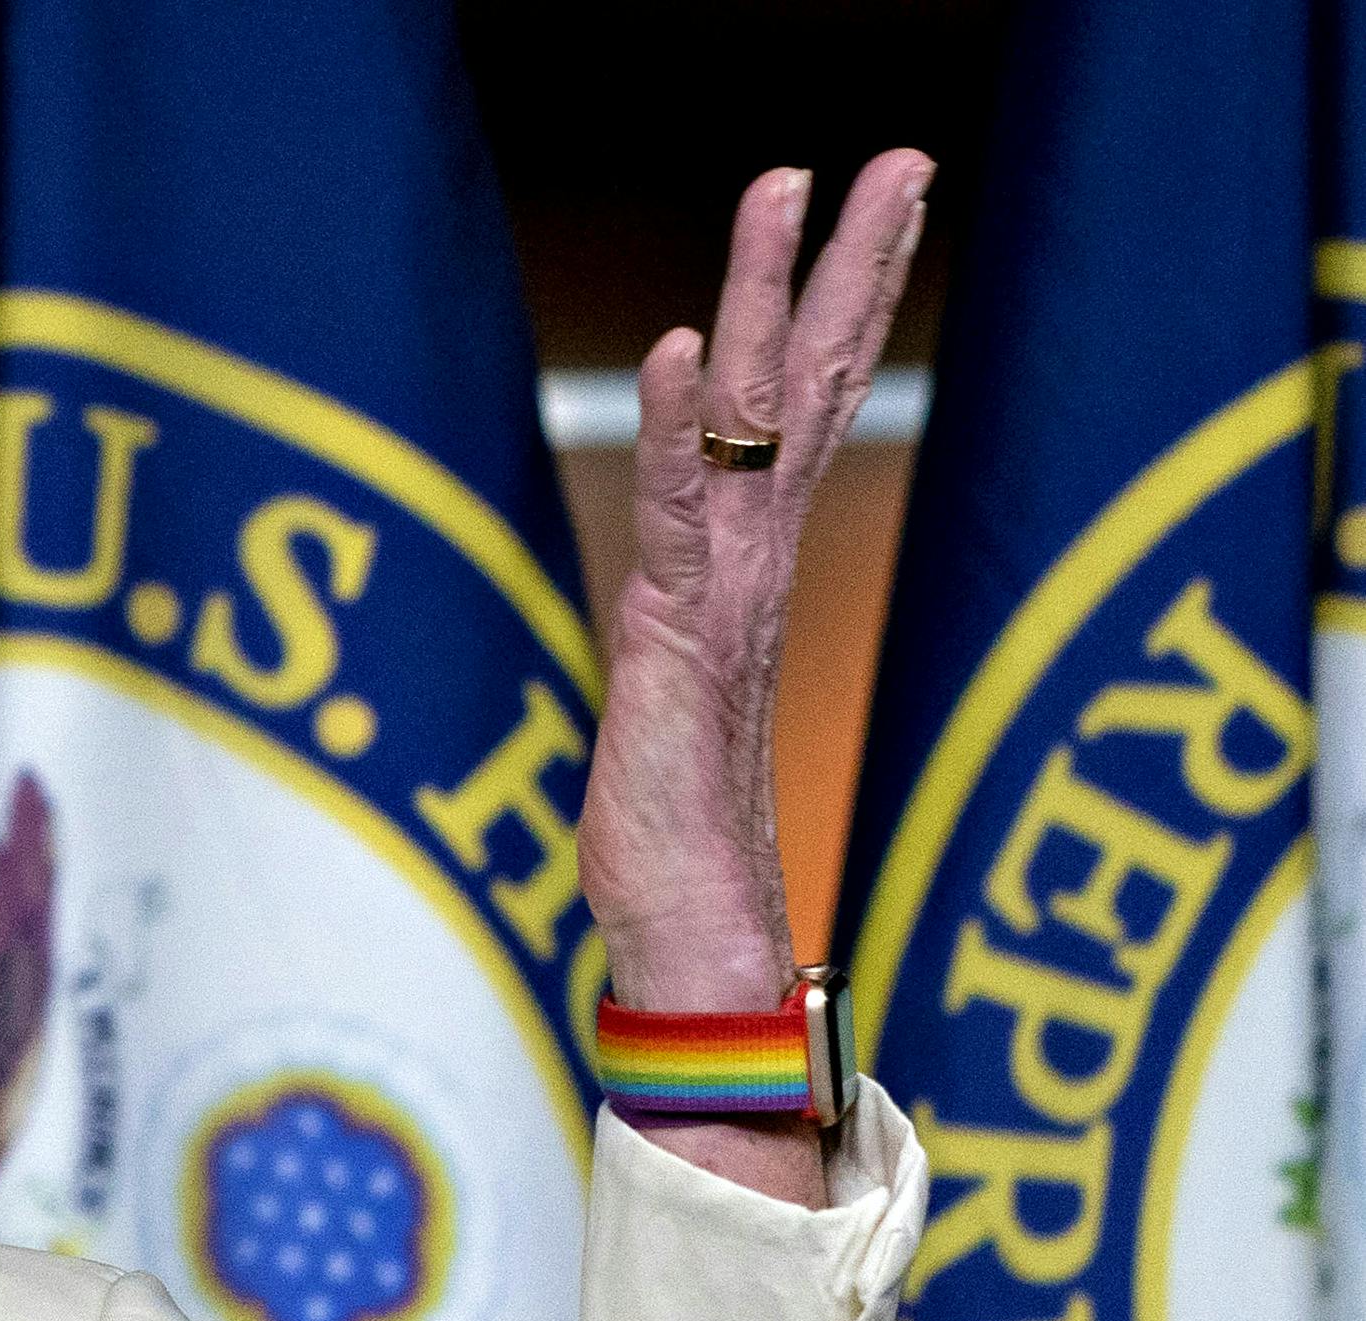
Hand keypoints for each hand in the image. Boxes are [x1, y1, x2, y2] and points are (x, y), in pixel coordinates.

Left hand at [579, 152, 929, 1200]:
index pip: (798, 407)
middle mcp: (755, 564)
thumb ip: (670, 633)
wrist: (688, 937)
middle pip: (809, 382)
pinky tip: (673, 342)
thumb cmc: (668, 835)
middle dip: (847, 264)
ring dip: (769, 296)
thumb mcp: (660, 698)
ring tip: (792, 186)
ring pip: (752, 416)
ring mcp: (725, 594)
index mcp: (749, 569)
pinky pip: (678, 509)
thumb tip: (658, 605)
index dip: (833, 303)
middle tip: (891, 154)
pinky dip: (670, 422)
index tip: (861, 203)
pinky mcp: (676, 636)